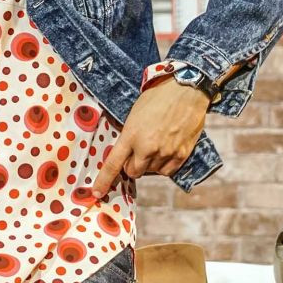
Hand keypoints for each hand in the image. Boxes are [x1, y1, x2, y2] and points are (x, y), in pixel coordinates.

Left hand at [90, 78, 208, 197]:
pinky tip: (165, 150)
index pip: (113, 164)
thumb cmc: (157, 98)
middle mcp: (147, 148)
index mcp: (131, 135)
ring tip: (154, 145)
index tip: (96, 193)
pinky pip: (167, 171)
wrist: (186, 89)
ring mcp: (166, 152)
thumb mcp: (134, 114)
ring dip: (148, 164)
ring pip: (151, 172)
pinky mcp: (182, 154)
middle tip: (135, 153)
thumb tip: (126, 152)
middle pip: (133, 172)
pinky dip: (163, 165)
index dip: (104, 180)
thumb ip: (129, 135)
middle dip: (131, 166)